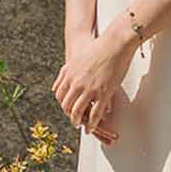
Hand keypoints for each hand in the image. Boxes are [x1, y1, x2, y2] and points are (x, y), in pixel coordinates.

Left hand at [53, 17, 138, 143]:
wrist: (114, 43)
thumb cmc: (97, 48)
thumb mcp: (75, 58)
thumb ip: (65, 72)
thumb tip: (56, 85)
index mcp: (69, 75)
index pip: (59, 96)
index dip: (63, 105)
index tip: (67, 109)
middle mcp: (76, 83)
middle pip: (67, 106)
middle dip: (70, 115)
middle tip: (74, 120)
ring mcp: (89, 89)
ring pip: (78, 112)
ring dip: (79, 122)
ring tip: (82, 127)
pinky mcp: (103, 93)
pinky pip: (95, 114)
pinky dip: (92, 124)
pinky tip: (92, 128)